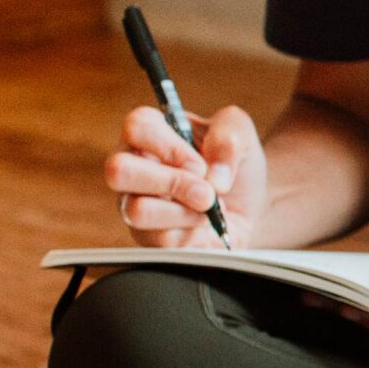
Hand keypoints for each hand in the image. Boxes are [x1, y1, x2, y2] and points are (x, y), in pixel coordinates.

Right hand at [105, 103, 267, 249]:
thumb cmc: (234, 163)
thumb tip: (213, 177)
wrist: (250, 206)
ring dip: (183, 212)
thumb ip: (229, 136)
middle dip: (172, 183)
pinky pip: (159, 240)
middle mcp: (132, 166)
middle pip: (118, 170)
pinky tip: (205, 224)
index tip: (201, 165)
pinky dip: (191, 232)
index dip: (170, 148)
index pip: (136, 127)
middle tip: (207, 192)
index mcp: (149, 132)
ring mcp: (133, 203)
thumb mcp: (242, 132)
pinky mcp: (147, 237)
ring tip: (210, 208)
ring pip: (136, 210)